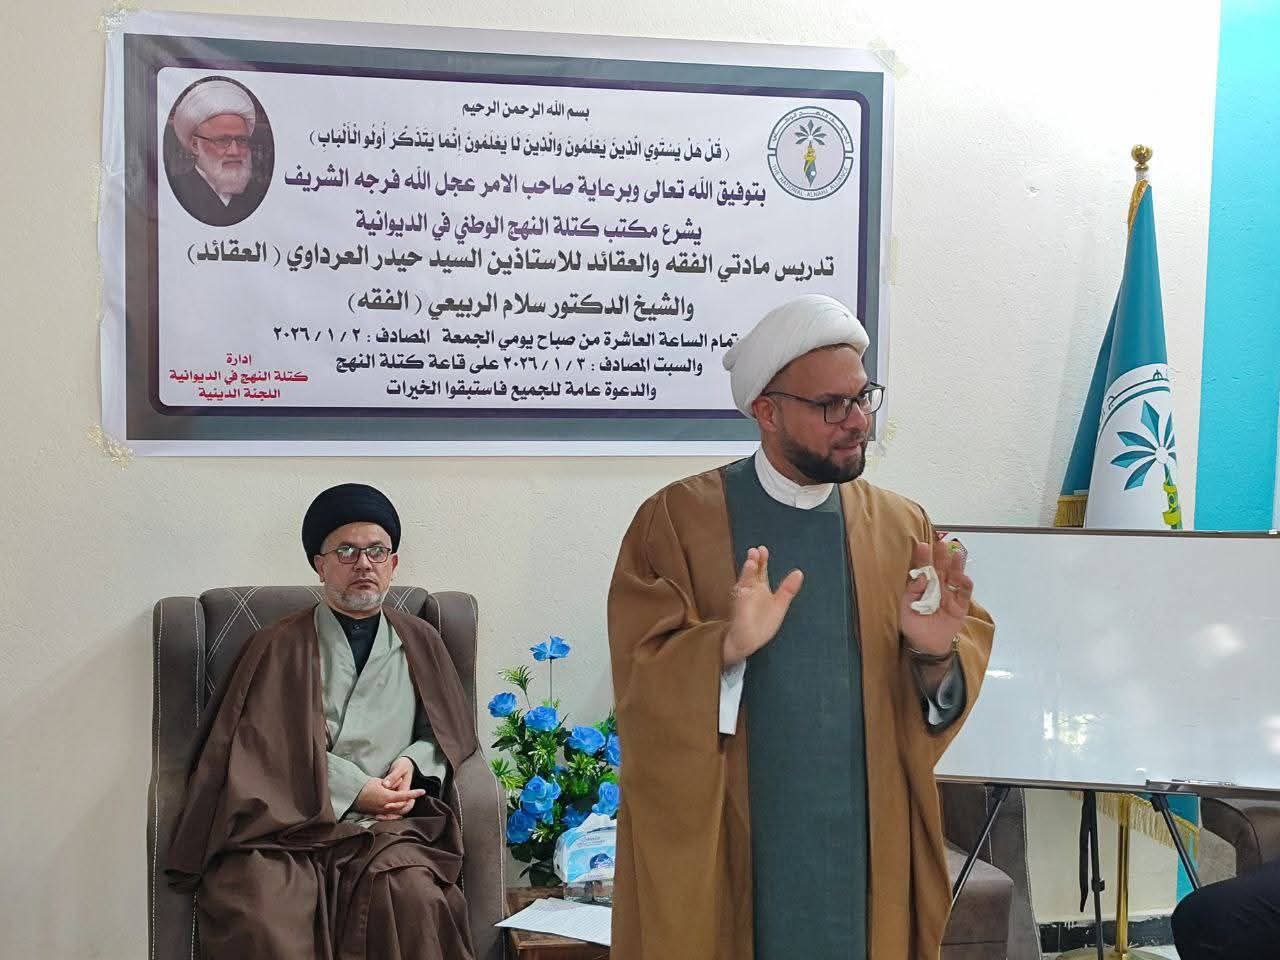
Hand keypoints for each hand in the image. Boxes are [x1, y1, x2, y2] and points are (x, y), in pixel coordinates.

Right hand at [353, 764, 422, 820]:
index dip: (414, 794)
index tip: (423, 791)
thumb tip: (401, 781)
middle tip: (414, 795)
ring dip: (404, 807)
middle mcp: (385, 806)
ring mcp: (381, 812)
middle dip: (410, 801)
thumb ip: (392, 782)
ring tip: (408, 802)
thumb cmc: (365, 786)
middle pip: (403, 806)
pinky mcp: (377, 814)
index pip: (404, 796)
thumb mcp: (379, 781)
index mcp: (387, 797)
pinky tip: (399, 812)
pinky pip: (389, 817)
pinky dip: (396, 815)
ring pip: (397, 812)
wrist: (352, 794)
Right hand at [722, 545, 803, 665]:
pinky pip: (740, 602)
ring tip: (750, 562)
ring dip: (746, 574)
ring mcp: (744, 600)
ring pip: (744, 584)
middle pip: (751, 573)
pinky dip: (742, 594)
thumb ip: (788, 589)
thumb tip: (799, 572)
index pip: (760, 570)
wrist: (748, 641)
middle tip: (754, 551)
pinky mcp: (740, 611)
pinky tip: (744, 587)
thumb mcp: (780, 604)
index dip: (761, 560)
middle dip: (752, 562)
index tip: (762, 549)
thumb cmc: (763, 622)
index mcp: (760, 588)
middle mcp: (750, 591)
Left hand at [900, 538, 972, 657]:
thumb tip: (920, 575)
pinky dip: (965, 585)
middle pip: (940, 568)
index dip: (923, 557)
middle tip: (941, 543)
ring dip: (956, 566)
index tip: (922, 546)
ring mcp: (950, 595)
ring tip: (956, 554)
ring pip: (954, 577)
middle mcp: (937, 587)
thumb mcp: (906, 608)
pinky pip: (964, 594)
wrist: (926, 646)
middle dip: (941, 556)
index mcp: (922, 586)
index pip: (923, 568)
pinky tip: (963, 578)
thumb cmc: (913, 625)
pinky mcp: (960, 606)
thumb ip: (912, 591)